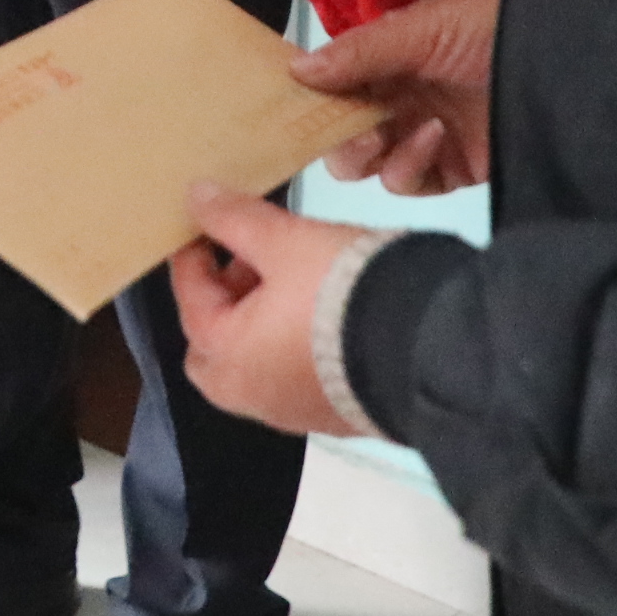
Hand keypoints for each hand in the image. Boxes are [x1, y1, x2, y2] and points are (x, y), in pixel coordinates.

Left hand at [172, 186, 390, 435]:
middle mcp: (251, 396)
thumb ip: (237, 220)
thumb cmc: (340, 292)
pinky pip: (295, 380)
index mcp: (226, 356)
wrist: (426, 349)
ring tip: (292, 281)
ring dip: (260, 325)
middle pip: (212, 348)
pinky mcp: (334, 417)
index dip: (195, 255)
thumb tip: (197, 198)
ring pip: (255, 365)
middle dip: (222, 303)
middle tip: (251, 263)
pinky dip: (293, 348)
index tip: (206, 226)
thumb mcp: (286, 242)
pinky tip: (322, 317)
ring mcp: (294, 413)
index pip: (190, 299)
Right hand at [296, 0, 501, 195]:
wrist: (566, 58)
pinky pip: (410, 182)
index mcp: (384, 60)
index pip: (331, 85)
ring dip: (376, 153)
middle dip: (339, 137)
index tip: (298, 108)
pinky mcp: (452, 168)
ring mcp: (423, 136)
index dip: (312, 99)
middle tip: (357, 131)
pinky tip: (435, 139)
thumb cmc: (493, 25)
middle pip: (341, 134)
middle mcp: (398, 99)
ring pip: (370, 165)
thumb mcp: (424, 27)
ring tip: (401, 130)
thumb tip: (296, 69)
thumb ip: (361, 52)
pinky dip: (411, 167)